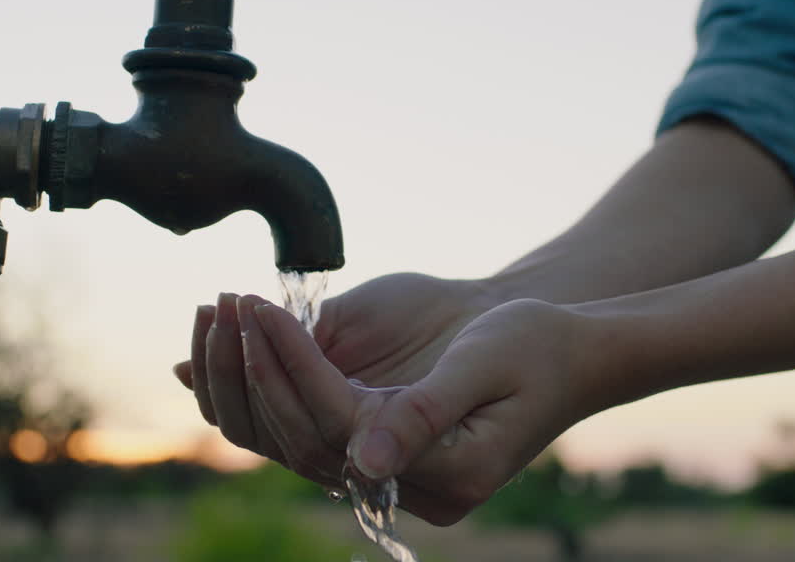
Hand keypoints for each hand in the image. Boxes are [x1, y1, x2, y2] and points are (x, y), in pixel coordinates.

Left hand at [240, 296, 589, 524]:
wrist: (572, 353)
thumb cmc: (537, 347)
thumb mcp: (486, 364)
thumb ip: (425, 411)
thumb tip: (365, 458)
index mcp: (450, 473)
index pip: (341, 424)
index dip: (294, 366)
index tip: (261, 308)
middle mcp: (420, 488)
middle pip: (309, 440)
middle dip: (260, 372)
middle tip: (228, 307)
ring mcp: (401, 475)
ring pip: (301, 441)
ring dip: (255, 381)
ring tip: (222, 315)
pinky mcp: (387, 449)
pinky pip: (313, 428)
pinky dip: (274, 387)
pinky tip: (239, 344)